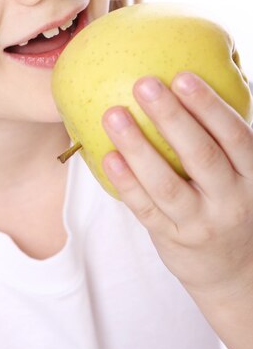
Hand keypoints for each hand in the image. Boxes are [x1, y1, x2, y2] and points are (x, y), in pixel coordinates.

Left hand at [101, 72, 252, 297]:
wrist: (234, 272)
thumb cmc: (228, 203)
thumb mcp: (239, 174)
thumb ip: (217, 140)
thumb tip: (177, 85)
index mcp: (252, 175)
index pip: (235, 136)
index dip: (209, 106)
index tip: (182, 76)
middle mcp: (231, 200)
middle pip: (200, 155)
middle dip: (171, 117)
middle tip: (144, 84)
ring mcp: (201, 223)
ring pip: (167, 184)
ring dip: (138, 147)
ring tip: (113, 115)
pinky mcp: (173, 239)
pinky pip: (146, 209)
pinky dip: (127, 183)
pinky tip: (109, 157)